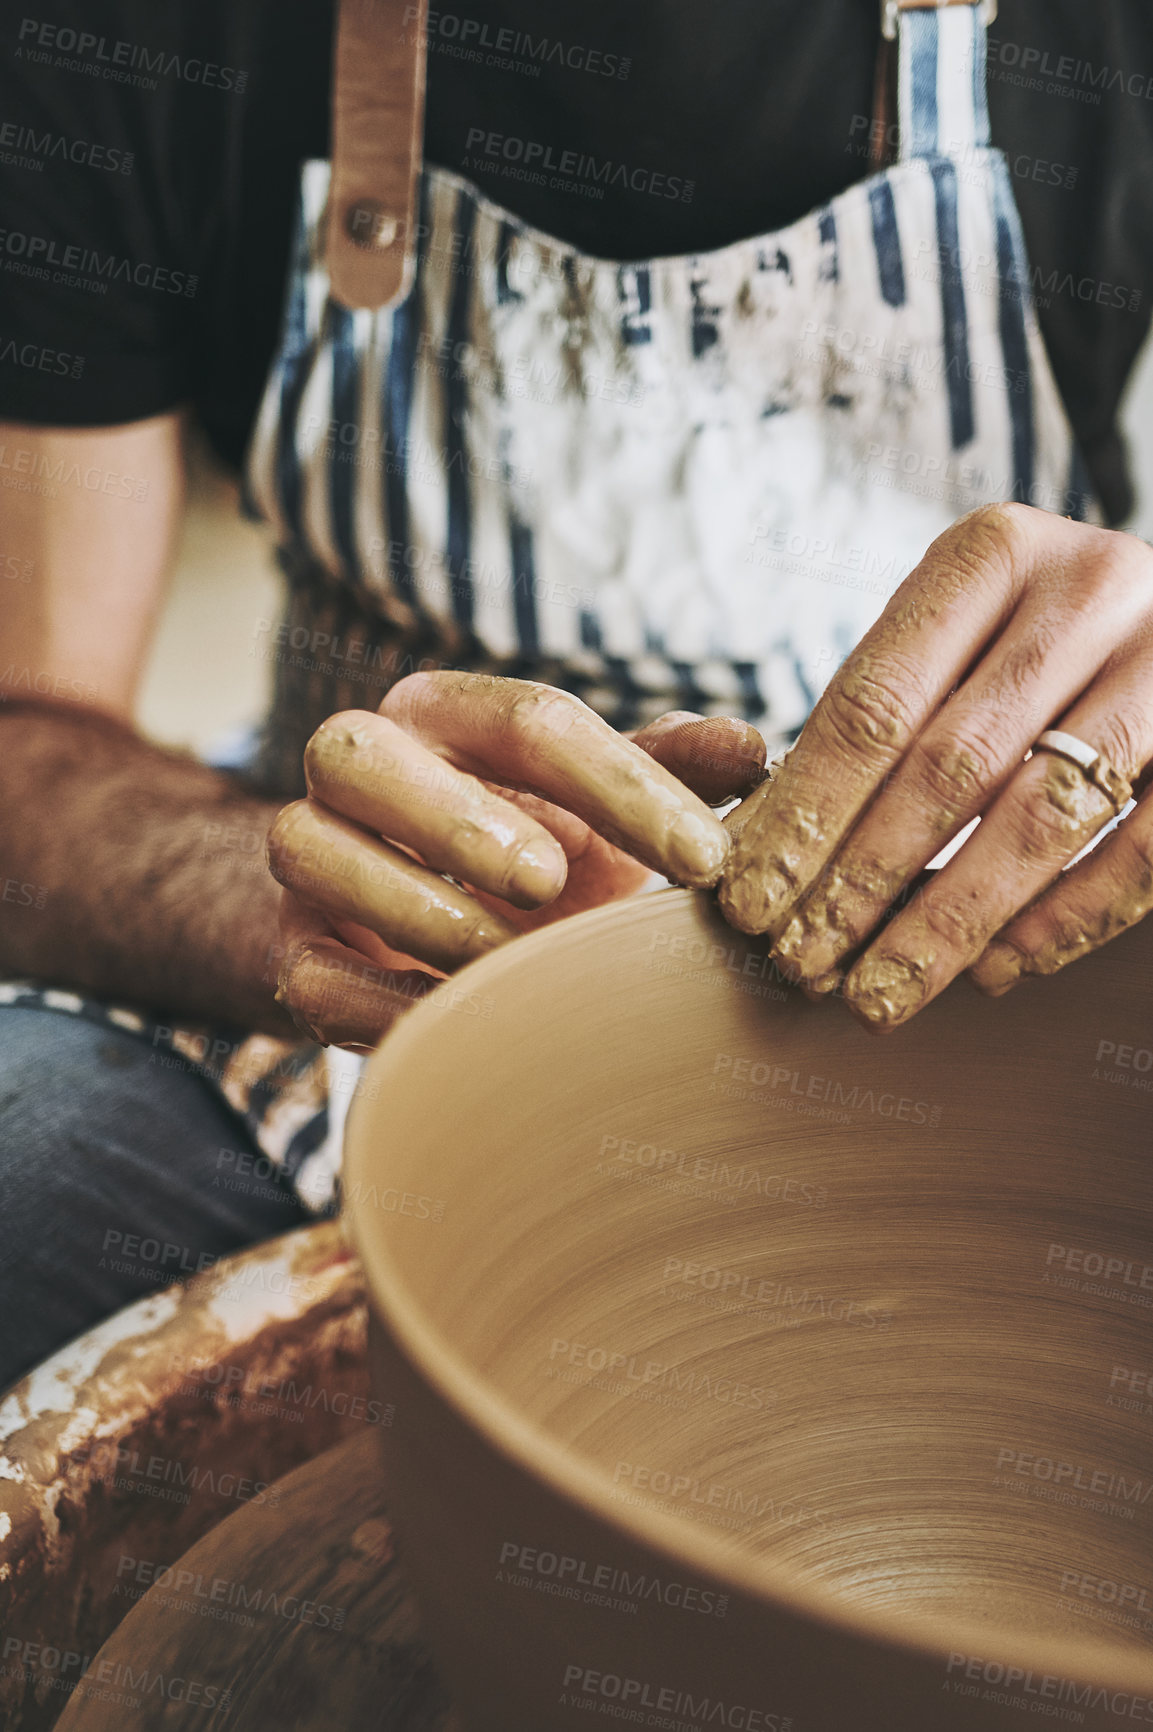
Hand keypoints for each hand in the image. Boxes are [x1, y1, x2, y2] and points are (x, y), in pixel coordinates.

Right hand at [268, 672, 764, 1047]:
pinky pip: (305, 969)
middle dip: (459, 817)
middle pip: (364, 753)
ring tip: (503, 960)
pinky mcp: (289, 949)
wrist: (402, 923)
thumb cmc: (525, 850)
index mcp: (445, 715)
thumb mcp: (596, 810)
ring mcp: (308, 854)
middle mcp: (360, 765)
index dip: (623, 786)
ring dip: (416, 907)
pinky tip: (450, 1022)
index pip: (527, 719)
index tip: (707, 861)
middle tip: (550, 882)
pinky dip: (375, 1001)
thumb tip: (750, 746)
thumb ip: (663, 775)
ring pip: (308, 848)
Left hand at [718, 504, 1152, 1029]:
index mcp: (993, 553)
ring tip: (880, 992)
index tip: (750, 901)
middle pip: (950, 765)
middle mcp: (1088, 588)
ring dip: (948, 921)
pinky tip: (993, 970)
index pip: (874, 703)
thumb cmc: (1043, 637)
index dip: (806, 813)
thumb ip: (881, 714)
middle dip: (862, 880)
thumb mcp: (963, 633)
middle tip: (803, 962)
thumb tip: (765, 849)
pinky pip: (1141, 853)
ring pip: (1040, 817)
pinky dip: (1061, 923)